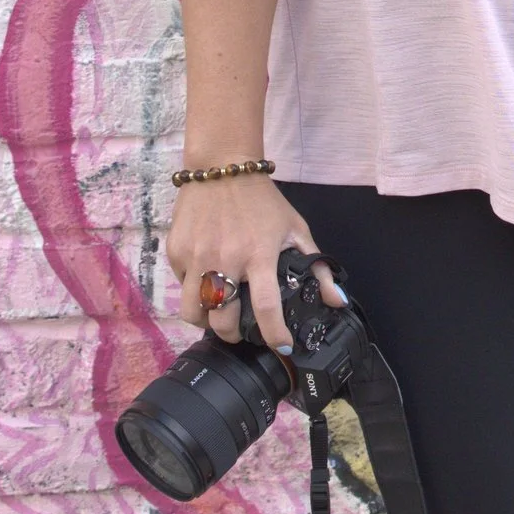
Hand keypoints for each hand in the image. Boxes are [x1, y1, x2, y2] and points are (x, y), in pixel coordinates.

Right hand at [167, 171, 333, 352]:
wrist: (221, 168)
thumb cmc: (262, 202)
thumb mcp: (295, 229)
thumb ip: (316, 266)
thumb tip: (337, 301)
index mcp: (259, 255)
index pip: (266, 307)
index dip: (274, 334)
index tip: (281, 345)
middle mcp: (225, 259)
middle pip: (221, 320)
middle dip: (231, 334)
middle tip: (238, 331)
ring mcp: (196, 255)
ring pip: (192, 311)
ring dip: (205, 320)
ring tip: (215, 313)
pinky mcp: (176, 250)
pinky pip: (180, 286)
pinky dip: (192, 291)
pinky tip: (204, 280)